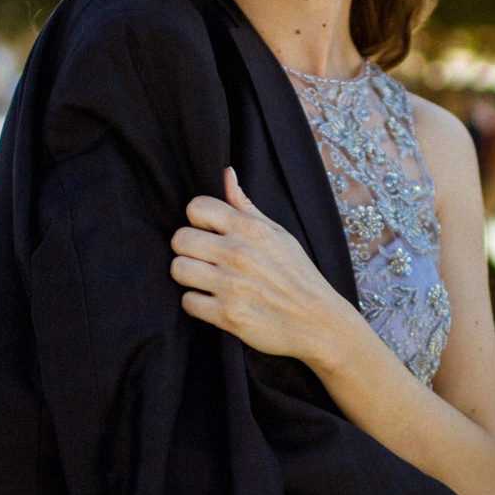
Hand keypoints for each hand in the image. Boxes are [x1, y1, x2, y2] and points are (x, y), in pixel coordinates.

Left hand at [170, 167, 352, 364]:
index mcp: (250, 228)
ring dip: (188, 276)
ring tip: (206, 280)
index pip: (195, 207)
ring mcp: (231, 284)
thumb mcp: (278, 233)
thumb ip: (246, 205)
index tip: (209, 233)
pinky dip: (197, 304)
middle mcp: (238, 252)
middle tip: (205, 259)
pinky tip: (213, 302)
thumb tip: (226, 173)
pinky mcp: (226, 315)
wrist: (317, 321)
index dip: (198, 220)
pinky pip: (187, 302)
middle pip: (179, 238)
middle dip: (188, 249)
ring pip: (178, 269)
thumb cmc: (297, 274)